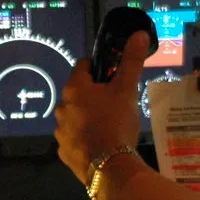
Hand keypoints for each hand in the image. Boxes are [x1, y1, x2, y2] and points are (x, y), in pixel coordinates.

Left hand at [56, 30, 151, 188]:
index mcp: (74, 89)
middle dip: (93, 95)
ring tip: (109, 125)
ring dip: (87, 117)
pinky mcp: (63, 153)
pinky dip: (84, 139)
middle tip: (116, 102)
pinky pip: (74, 140)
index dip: (97, 68)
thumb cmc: (116, 121)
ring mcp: (60, 132)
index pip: (82, 66)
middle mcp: (61, 108)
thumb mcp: (127, 89)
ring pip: (74, 117)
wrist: (110, 166)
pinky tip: (100, 144)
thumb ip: (131, 60)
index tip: (112, 75)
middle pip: (78, 94)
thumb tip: (139, 33)